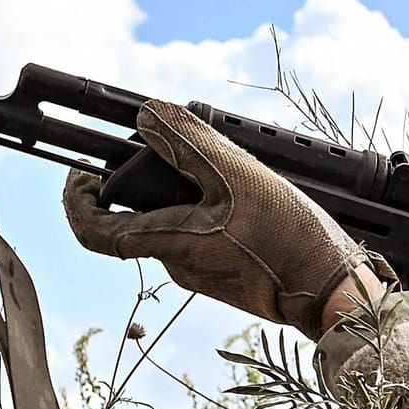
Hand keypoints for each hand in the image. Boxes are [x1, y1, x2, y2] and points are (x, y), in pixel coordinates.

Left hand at [62, 99, 384, 339]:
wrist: (332, 292)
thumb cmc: (288, 240)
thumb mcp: (237, 176)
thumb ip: (189, 143)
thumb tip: (148, 116)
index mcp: (168, 242)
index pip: (93, 229)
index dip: (75, 199)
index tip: (81, 172)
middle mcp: (177, 264)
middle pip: (140, 216)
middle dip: (148, 180)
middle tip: (170, 148)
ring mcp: (203, 274)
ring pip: (176, 224)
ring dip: (186, 194)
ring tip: (223, 170)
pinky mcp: (229, 277)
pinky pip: (204, 237)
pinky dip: (211, 212)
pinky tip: (247, 200)